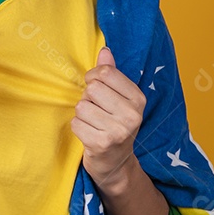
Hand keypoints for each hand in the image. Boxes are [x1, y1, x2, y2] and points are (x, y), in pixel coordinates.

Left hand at [71, 46, 145, 188]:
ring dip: (82, 114)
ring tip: (93, 122)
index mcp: (138, 99)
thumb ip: (111, 74)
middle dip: (88, 98)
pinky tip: (89, 133)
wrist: (116, 163)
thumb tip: (104, 51)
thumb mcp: (119, 98)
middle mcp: (132, 115)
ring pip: (81, 106)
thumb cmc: (115, 124)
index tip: (95, 86)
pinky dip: (78, 127)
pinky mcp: (101, 144)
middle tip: (96, 110)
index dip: (93, 77)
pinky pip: (75, 123)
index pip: (105, 73)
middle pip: (92, 89)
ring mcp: (118, 131)